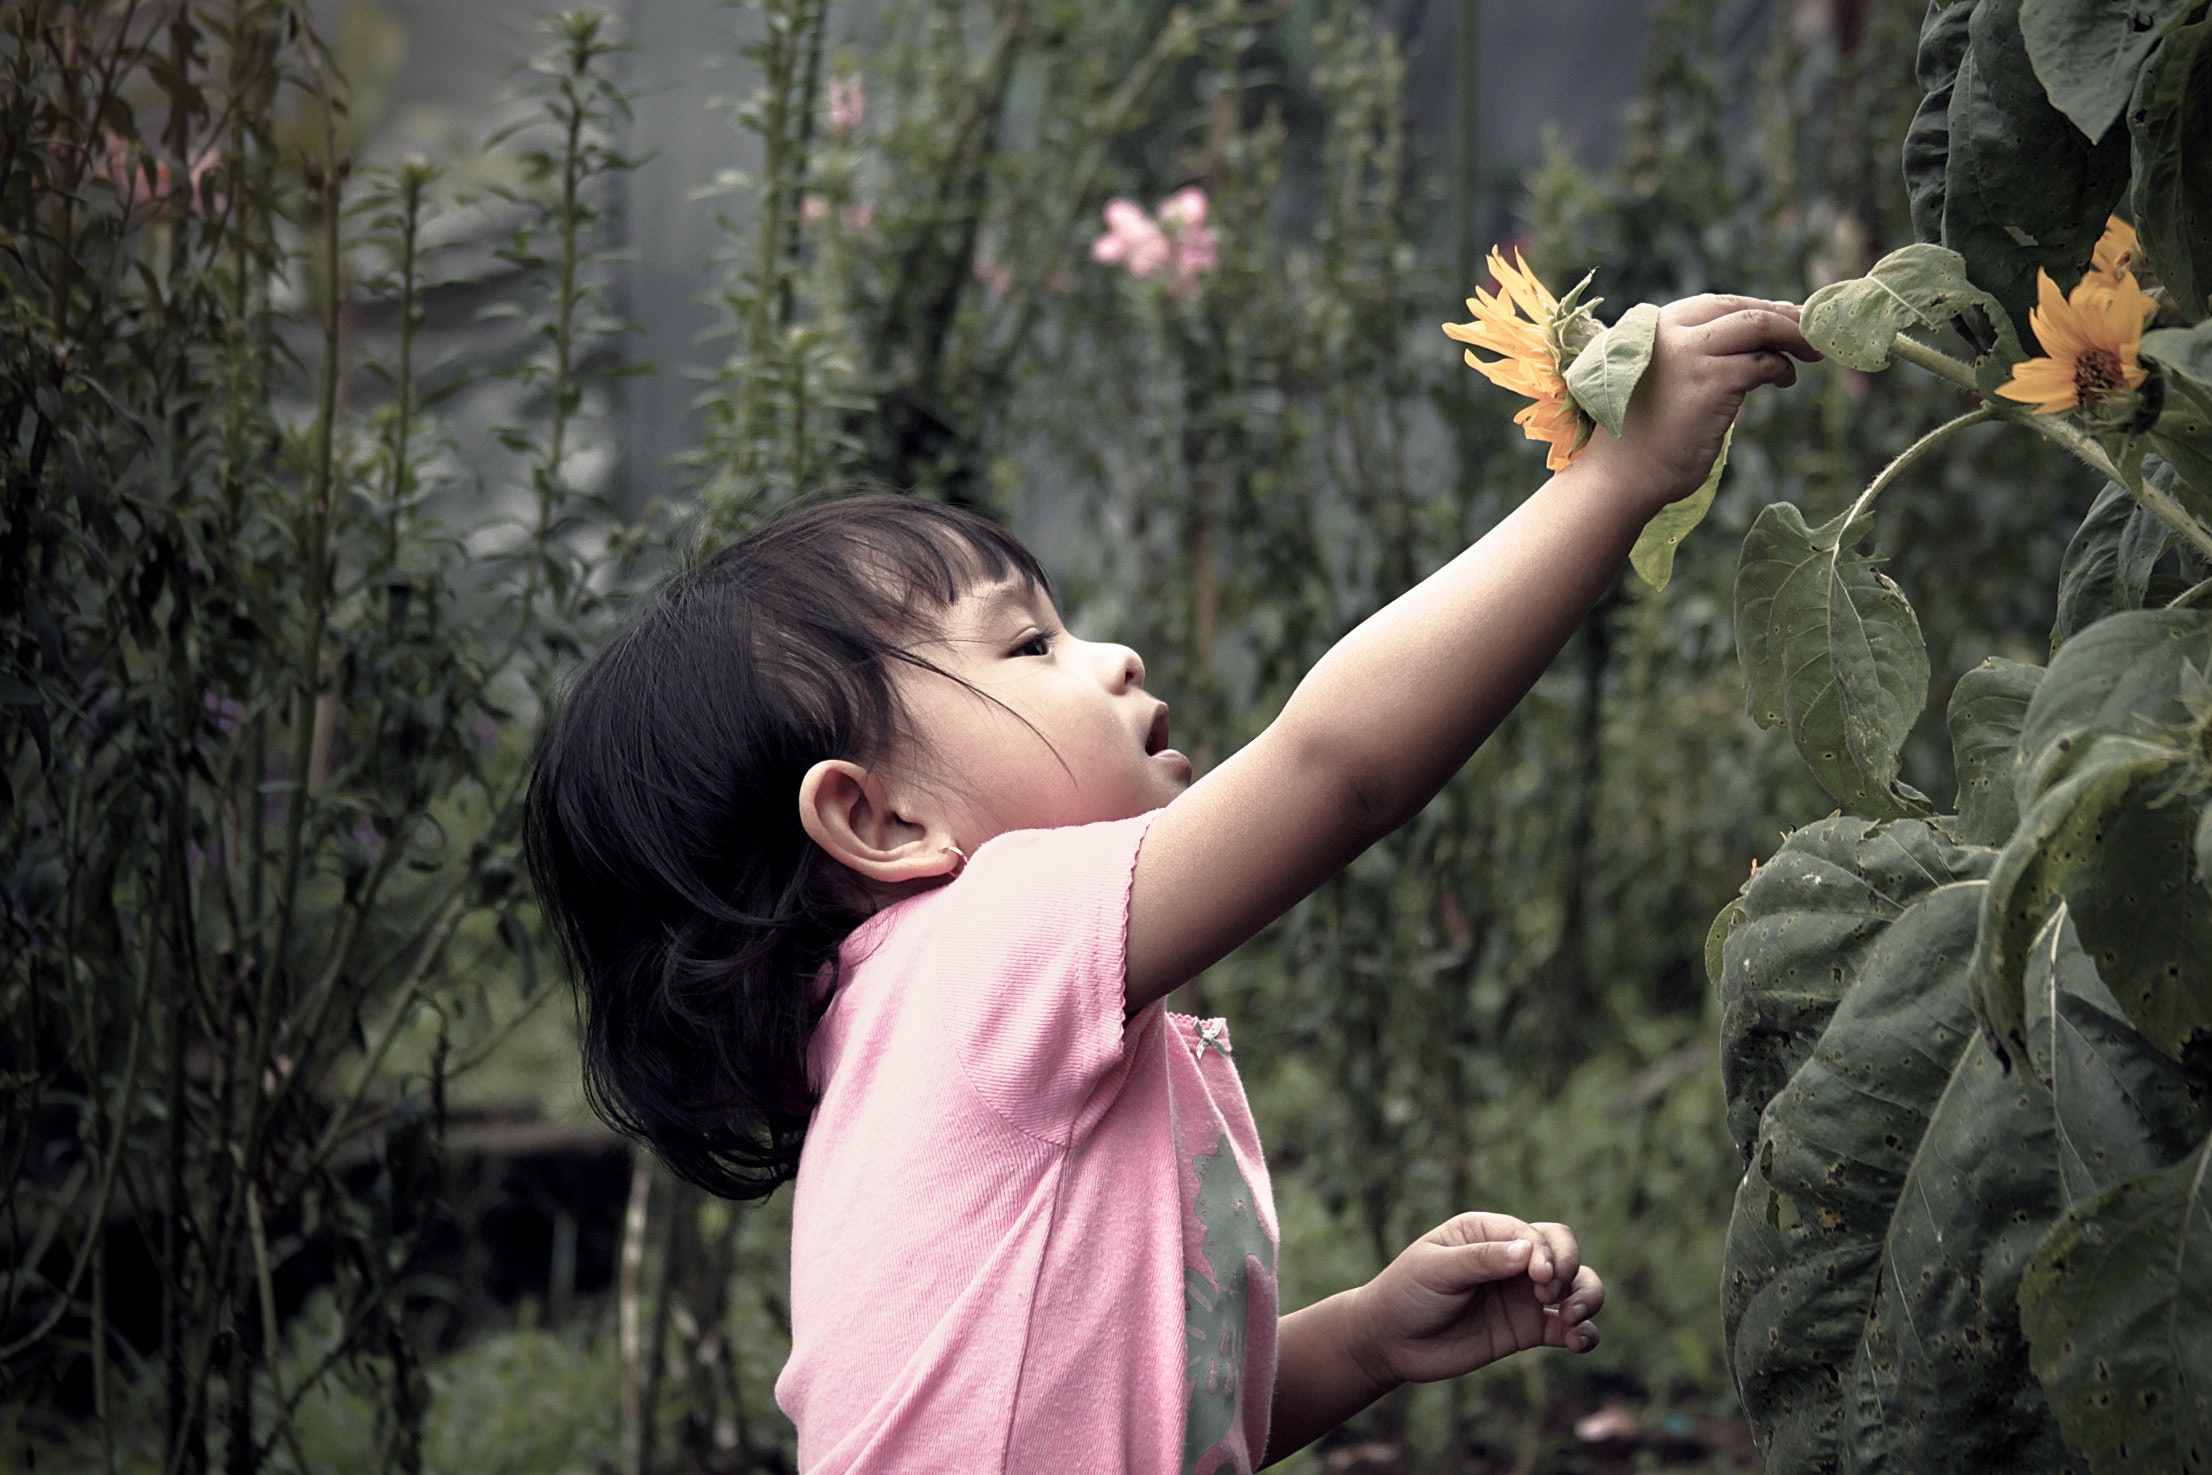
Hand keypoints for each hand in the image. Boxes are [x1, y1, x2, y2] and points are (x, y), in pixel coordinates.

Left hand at [1348, 1213, 1603, 1386]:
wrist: (1390, 1342)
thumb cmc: (1406, 1294)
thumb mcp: (1435, 1270)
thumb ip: (1480, 1260)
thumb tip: (1528, 1252)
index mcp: (1486, 1232)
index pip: (1532, 1233)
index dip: (1544, 1253)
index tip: (1537, 1278)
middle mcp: (1511, 1259)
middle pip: (1563, 1249)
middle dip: (1568, 1267)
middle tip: (1549, 1294)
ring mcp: (1522, 1294)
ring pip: (1576, 1284)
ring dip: (1587, 1296)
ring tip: (1571, 1318)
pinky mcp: (1528, 1329)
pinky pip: (1568, 1328)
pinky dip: (1584, 1333)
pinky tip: (1578, 1342)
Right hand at [1578, 295, 1817, 514]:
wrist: (1621, 477)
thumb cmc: (1642, 437)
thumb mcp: (1660, 378)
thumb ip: (1691, 353)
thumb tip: (1754, 338)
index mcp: (1653, 328)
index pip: (1717, 305)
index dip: (1758, 307)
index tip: (1787, 316)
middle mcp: (1669, 332)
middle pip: (1741, 309)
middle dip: (1785, 316)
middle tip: (1814, 329)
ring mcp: (1690, 354)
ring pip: (1758, 326)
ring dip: (1794, 336)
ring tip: (1812, 351)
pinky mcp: (1711, 382)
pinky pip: (1762, 364)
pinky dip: (1781, 369)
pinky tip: (1785, 381)